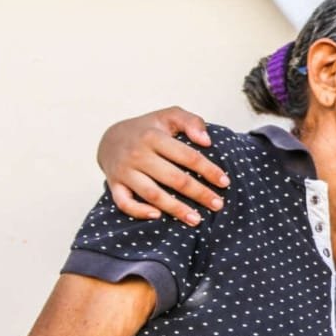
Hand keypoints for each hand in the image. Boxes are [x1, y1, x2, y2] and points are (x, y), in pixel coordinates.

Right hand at [96, 107, 228, 225]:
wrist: (111, 138)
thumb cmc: (149, 129)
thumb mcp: (169, 116)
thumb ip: (191, 121)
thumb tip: (207, 141)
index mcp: (154, 137)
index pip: (187, 156)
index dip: (208, 170)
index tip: (225, 182)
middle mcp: (138, 154)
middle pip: (174, 178)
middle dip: (199, 193)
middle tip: (218, 205)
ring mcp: (125, 171)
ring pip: (152, 194)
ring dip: (176, 209)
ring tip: (197, 220)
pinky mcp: (114, 184)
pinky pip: (124, 203)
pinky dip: (139, 211)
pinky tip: (159, 216)